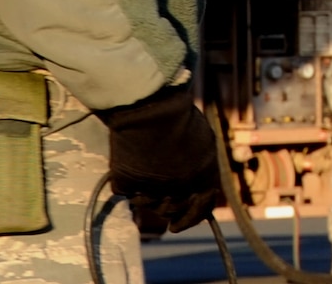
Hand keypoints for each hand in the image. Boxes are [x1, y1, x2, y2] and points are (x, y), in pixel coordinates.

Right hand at [96, 85, 223, 234]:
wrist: (152, 105)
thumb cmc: (180, 118)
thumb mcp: (204, 142)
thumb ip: (203, 169)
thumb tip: (204, 190)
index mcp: (203, 177)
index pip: (201, 208)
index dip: (192, 218)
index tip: (180, 225)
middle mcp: (180, 187)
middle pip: (172, 210)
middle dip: (168, 209)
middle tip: (161, 204)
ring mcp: (152, 187)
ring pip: (148, 204)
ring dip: (146, 196)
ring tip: (145, 175)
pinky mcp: (128, 182)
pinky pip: (127, 192)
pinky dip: (127, 184)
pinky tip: (130, 168)